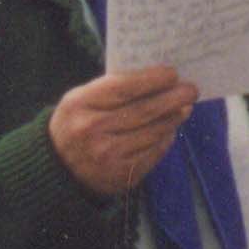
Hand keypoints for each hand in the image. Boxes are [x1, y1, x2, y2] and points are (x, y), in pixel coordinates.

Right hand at [46, 65, 194, 198]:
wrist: (57, 167)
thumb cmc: (77, 123)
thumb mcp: (82, 99)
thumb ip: (113, 87)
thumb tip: (159, 78)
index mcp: (79, 105)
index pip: (124, 88)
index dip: (152, 80)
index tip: (173, 73)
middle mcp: (91, 130)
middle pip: (144, 110)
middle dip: (173, 98)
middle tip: (192, 90)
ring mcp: (106, 155)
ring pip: (153, 132)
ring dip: (173, 118)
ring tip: (185, 108)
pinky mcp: (120, 175)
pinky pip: (153, 152)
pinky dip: (165, 139)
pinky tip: (169, 129)